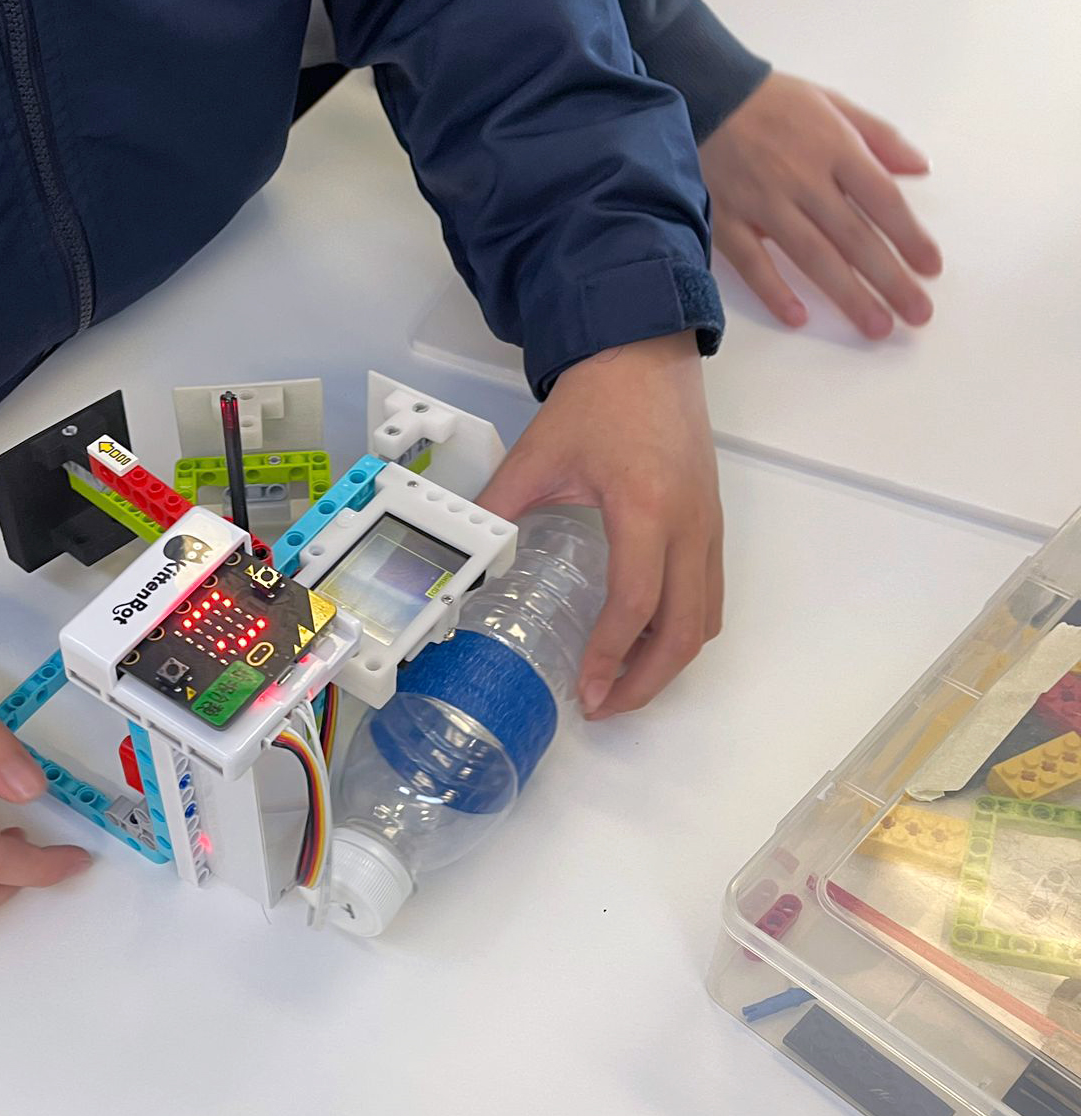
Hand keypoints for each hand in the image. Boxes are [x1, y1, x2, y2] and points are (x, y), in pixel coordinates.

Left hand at [478, 333, 720, 718]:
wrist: (646, 347)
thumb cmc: (596, 400)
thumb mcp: (537, 455)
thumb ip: (498, 508)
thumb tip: (464, 554)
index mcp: (645, 509)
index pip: (636, 603)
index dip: (612, 655)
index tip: (587, 689)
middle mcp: (689, 524)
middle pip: (685, 630)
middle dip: (647, 681)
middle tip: (605, 705)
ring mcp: (708, 525)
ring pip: (706, 618)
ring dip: (669, 661)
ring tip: (623, 683)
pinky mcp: (712, 520)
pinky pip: (710, 593)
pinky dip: (684, 629)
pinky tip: (645, 639)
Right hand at [700, 72, 941, 337]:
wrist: (705, 97)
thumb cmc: (774, 103)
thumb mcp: (834, 103)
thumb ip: (879, 136)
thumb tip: (919, 169)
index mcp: (835, 148)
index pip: (883, 200)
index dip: (909, 237)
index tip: (931, 270)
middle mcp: (803, 179)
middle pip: (855, 237)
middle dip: (890, 279)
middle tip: (917, 315)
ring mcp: (763, 204)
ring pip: (812, 256)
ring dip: (847, 295)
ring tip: (876, 327)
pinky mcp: (727, 220)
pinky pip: (752, 263)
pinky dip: (774, 291)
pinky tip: (797, 318)